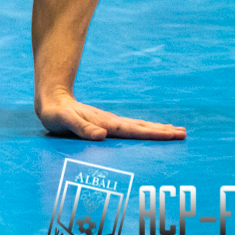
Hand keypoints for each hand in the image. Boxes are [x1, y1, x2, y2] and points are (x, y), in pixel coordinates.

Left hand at [37, 93, 185, 141]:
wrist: (50, 100)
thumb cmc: (55, 114)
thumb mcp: (64, 121)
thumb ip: (81, 128)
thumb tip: (101, 134)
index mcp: (106, 123)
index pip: (134, 130)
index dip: (154, 133)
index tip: (174, 135)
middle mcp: (111, 122)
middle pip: (141, 127)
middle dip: (163, 131)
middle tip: (184, 134)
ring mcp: (109, 122)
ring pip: (138, 126)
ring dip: (157, 129)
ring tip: (175, 130)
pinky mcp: (105, 123)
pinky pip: (130, 127)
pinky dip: (144, 129)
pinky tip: (149, 130)